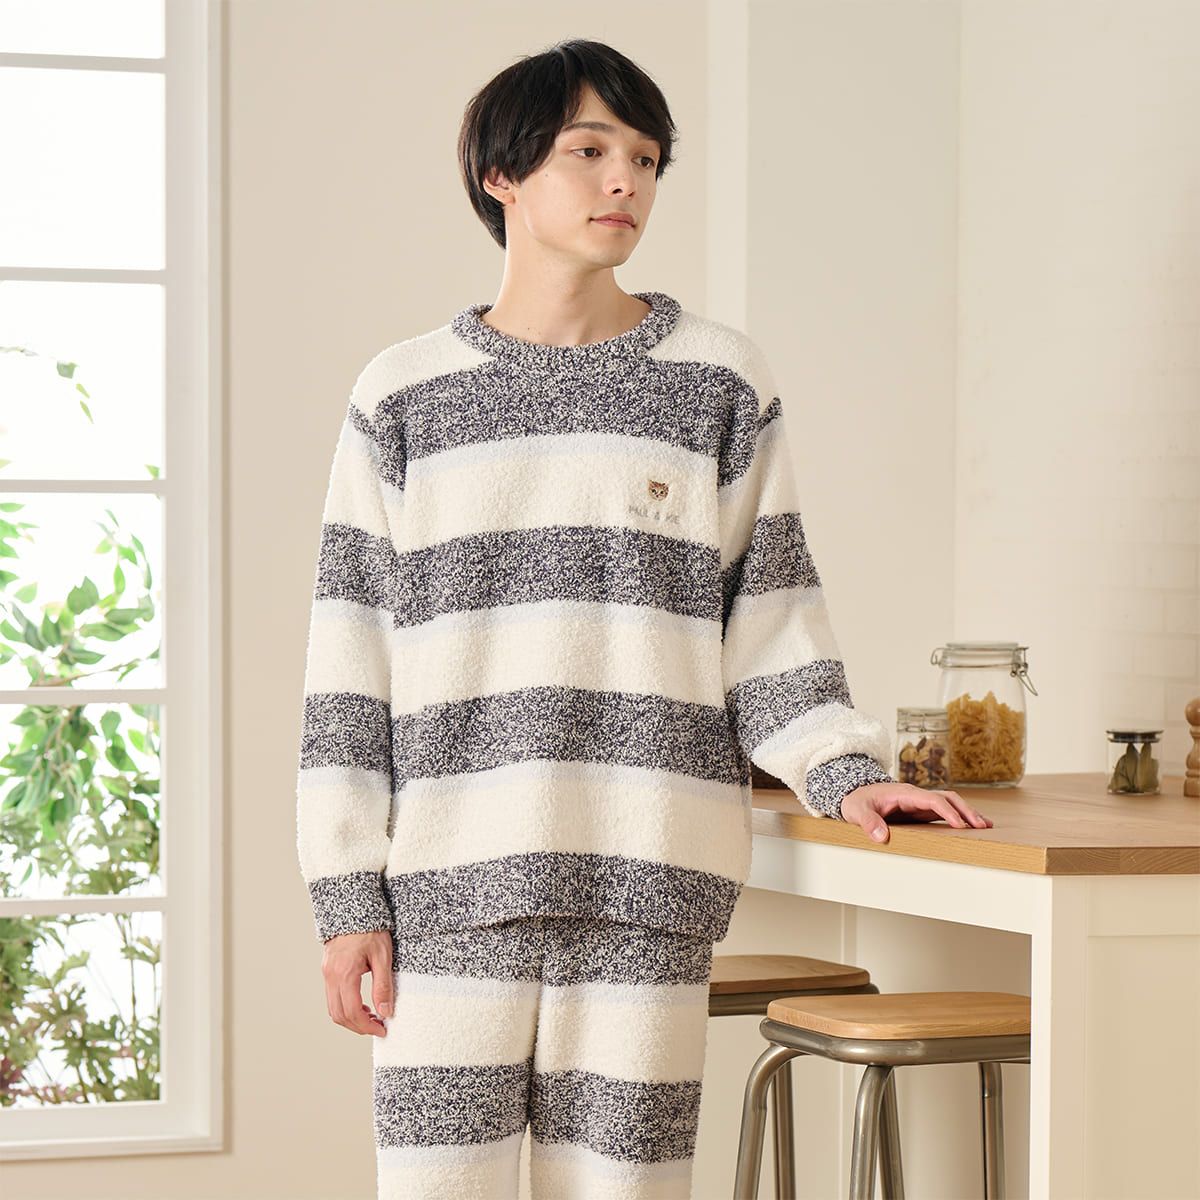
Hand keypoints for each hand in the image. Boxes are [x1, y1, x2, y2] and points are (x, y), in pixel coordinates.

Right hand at [321, 928, 393, 1036]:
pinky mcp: (327, 971)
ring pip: (332, 1009)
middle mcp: (331, 976)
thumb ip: (383, 986)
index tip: (382, 1029)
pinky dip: (344, 1008)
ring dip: (350, 1019)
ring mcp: (326, 974)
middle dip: (358, 1027)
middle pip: (339, 1015)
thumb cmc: (371, 929)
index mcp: (345, 973)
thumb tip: (386, 1012)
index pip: (352, 1011)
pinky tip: (361, 1004)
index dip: (367, 1026)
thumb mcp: (383, 956)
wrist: (353, 908)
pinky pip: (331, 998)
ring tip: (371, 1017)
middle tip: (377, 1027)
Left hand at [839, 782, 992, 843]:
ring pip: (949, 803)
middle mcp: (916, 795)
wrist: (854, 794)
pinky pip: (943, 812)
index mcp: (904, 793)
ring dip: (967, 813)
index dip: (947, 811)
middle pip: (947, 798)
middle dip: (966, 810)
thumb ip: (867, 822)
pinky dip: (958, 818)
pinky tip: (970, 827)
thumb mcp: (857, 810)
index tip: (960, 825)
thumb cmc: (856, 801)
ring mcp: (919, 802)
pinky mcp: (919, 810)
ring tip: (986, 826)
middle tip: (982, 826)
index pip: (932, 800)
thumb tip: (881, 836)